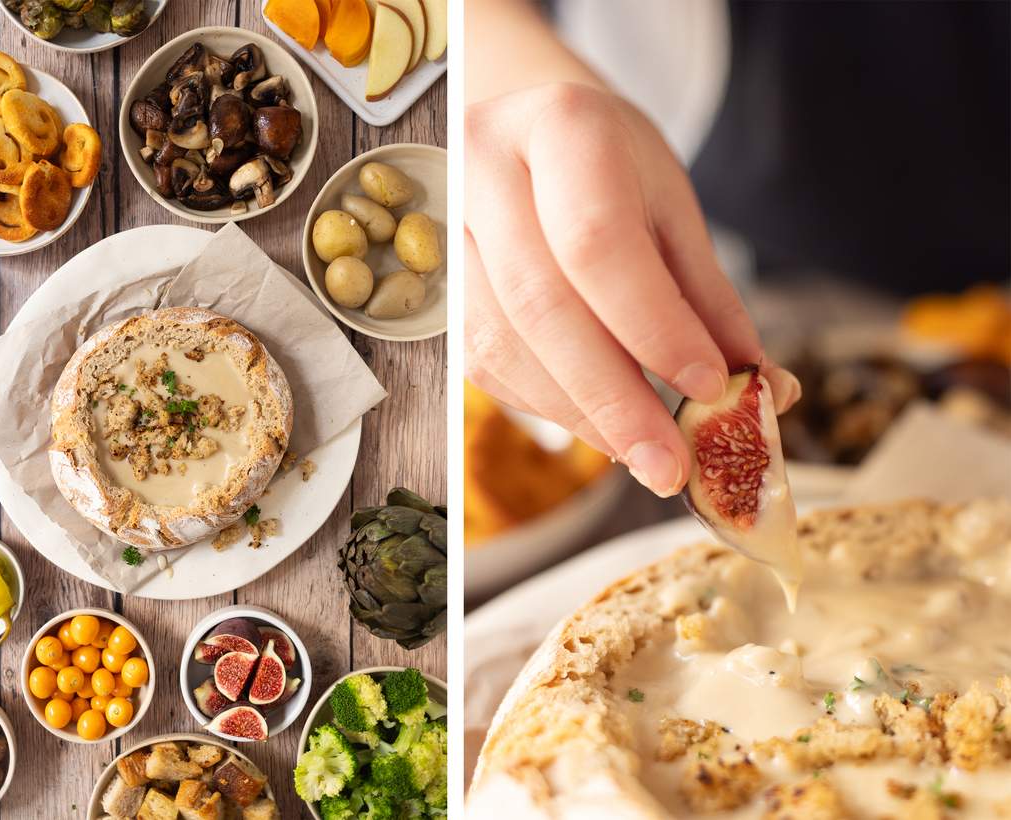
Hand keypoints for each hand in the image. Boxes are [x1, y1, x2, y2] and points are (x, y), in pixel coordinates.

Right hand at [465, 83, 800, 496]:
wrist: (528, 139)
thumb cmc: (608, 169)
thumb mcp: (671, 208)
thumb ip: (707, 296)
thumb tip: (763, 390)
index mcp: (558, 126)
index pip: (596, 241)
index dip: (652, 325)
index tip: (707, 387)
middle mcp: (481, 170)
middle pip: (539, 303)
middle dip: (612, 398)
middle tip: (670, 465)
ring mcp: (441, 229)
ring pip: (501, 345)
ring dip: (578, 416)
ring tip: (644, 455)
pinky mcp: (432, 285)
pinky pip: (484, 362)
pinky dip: (547, 406)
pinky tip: (598, 424)